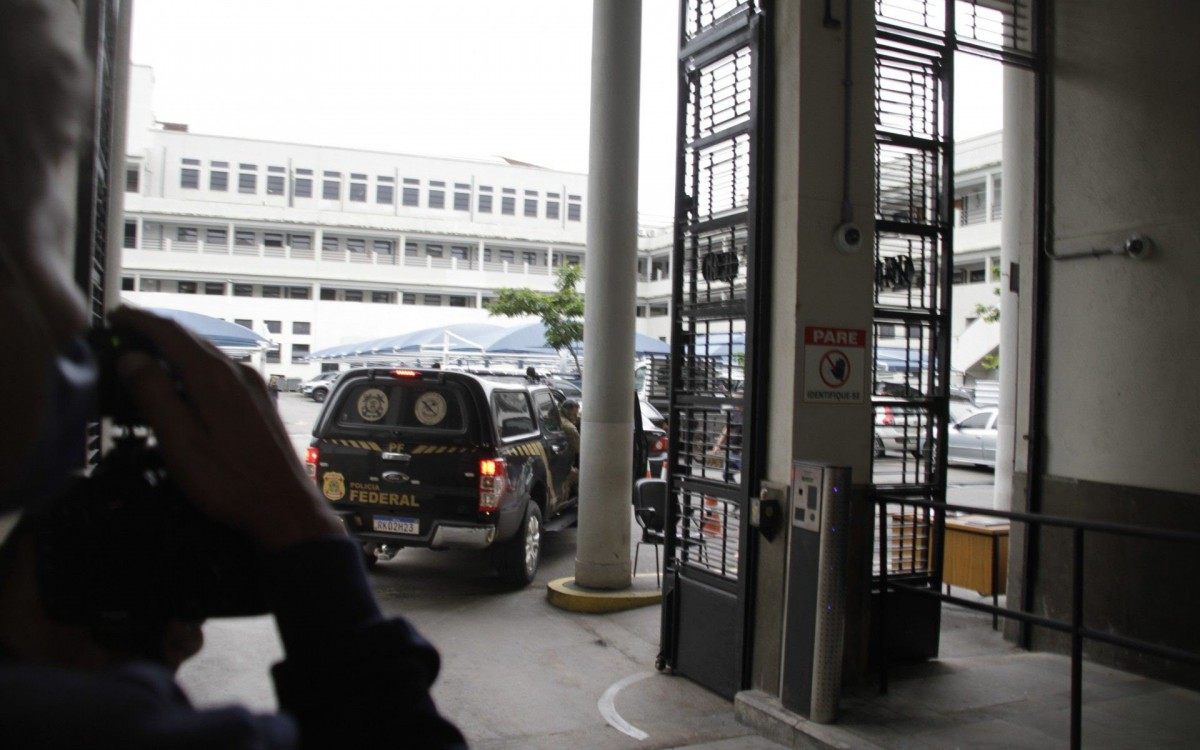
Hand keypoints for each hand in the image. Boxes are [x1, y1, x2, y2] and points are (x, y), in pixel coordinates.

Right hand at [109, 307, 343, 550]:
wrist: (285, 507)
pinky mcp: (259, 401)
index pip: (171, 333)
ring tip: (146, 352)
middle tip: (124, 331)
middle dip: (155, 331)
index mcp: (215, 378)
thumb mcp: (181, 442)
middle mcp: (238, 372)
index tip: (115, 315)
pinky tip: (184, 380)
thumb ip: (155, 396)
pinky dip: (194, 365)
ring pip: (207, 354)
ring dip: (175, 348)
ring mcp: (253, 386)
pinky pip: (220, 370)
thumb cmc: (231, 482)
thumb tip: (132, 358)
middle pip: (190, 339)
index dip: (140, 320)